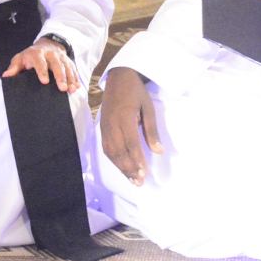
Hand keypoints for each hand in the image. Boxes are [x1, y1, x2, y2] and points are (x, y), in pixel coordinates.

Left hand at [1, 37, 80, 91]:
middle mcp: (51, 54)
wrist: (47, 44)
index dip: (42, 71)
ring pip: (67, 67)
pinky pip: (73, 69)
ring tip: (71, 89)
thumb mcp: (20, 58)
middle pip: (57, 65)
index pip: (40, 62)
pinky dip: (75, 78)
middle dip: (60, 77)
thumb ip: (14, 67)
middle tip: (62, 88)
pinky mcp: (68, 61)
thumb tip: (6, 76)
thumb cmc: (30, 55)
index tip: (45, 82)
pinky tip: (77, 87)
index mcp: (37, 54)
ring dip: (70, 78)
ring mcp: (61, 57)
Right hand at [99, 67, 163, 184]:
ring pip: (111, 152)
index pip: (131, 143)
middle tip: (139, 182)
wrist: (118, 78)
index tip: (144, 173)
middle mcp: (112, 124)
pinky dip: (113, 160)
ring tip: (132, 179)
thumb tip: (158, 151)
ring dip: (121, 167)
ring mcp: (105, 126)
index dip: (137, 160)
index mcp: (125, 117)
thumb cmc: (136, 92)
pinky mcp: (102, 127)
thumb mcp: (148, 108)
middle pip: (119, 151)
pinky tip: (121, 167)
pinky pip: (106, 147)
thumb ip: (152, 131)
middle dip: (129, 169)